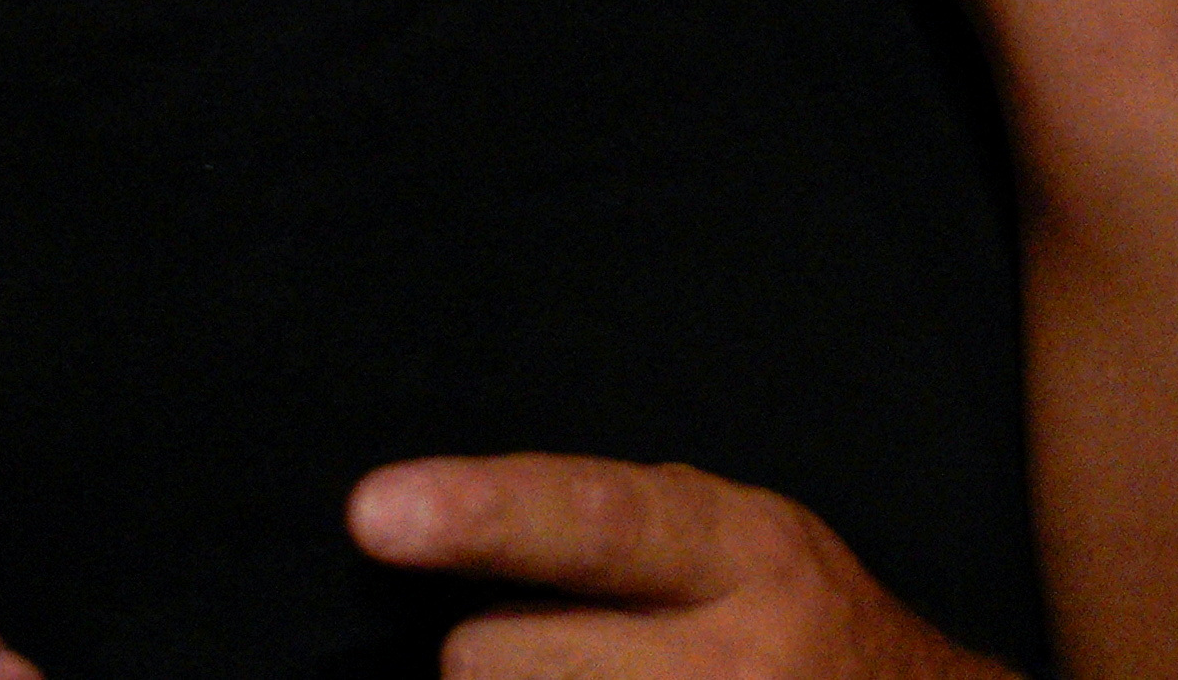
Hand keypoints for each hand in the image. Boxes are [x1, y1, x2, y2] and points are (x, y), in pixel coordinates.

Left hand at [351, 457, 994, 678]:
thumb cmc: (801, 628)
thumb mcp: (737, 545)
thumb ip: (618, 530)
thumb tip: (445, 524)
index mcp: (741, 555)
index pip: (593, 522)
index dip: (483, 514)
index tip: (377, 513)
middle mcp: (731, 665)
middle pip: (495, 657)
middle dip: (494, 654)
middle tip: (565, 656)